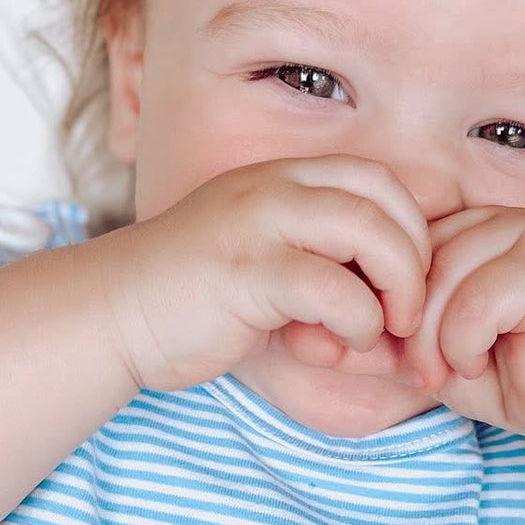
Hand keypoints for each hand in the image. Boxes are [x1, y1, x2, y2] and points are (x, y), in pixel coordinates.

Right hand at [95, 156, 430, 393]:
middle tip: (406, 315)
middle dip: (415, 261)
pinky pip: (333, 288)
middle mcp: (274, 187)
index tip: (402, 288)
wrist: (110, 315)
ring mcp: (259, 224)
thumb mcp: (265, 263)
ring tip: (384, 328)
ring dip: (398, 288)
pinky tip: (339, 345)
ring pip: (370, 232)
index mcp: (282, 179)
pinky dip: (357, 322)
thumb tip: (399, 307)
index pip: (380, 181)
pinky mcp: (246, 272)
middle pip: (388, 200)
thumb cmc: (193, 301)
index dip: (412, 232)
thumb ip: (324, 264)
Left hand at [398, 206, 524, 454]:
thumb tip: (317, 337)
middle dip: (410, 331)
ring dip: (437, 342)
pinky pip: (479, 297)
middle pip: (418, 262)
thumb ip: (385, 337)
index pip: (400, 249)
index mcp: (471, 230)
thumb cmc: (515, 378)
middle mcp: (501, 220)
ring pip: (444, 278)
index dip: (388, 306)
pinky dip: (467, 342)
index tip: (400, 357)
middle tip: (426, 376)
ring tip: (460, 370)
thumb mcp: (432, 355)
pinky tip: (486, 361)